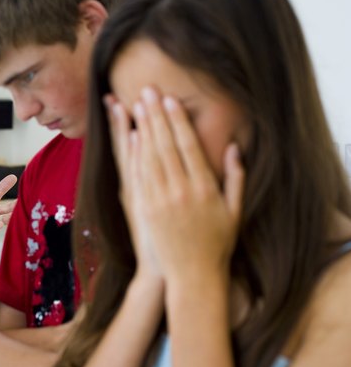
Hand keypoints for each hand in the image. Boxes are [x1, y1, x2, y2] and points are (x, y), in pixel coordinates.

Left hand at [112, 87, 243, 283]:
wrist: (191, 276)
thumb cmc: (217, 244)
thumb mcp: (235, 211)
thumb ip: (235, 178)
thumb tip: (233, 148)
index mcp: (204, 189)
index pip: (188, 146)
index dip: (177, 121)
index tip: (170, 100)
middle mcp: (180, 191)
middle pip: (165, 145)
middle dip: (155, 116)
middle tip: (147, 91)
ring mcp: (159, 200)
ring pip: (148, 156)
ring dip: (142, 128)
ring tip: (135, 105)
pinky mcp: (144, 209)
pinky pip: (137, 175)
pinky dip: (133, 154)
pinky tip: (131, 136)